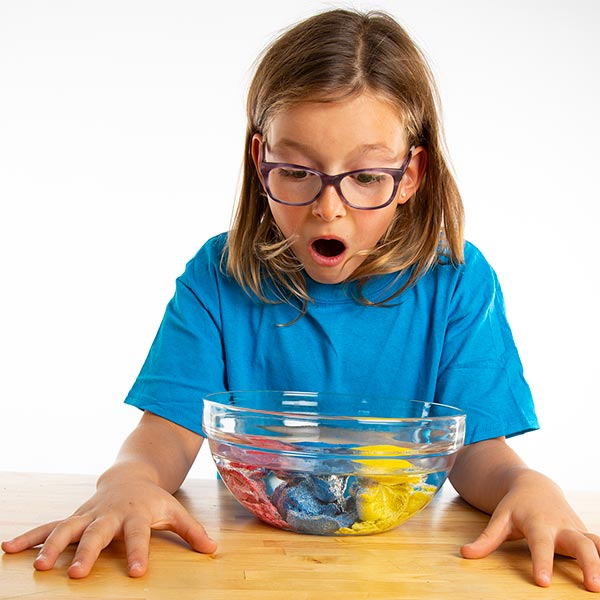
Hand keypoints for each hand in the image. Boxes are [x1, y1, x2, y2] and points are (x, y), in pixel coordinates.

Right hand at [1, 477, 216, 577]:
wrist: (131, 476)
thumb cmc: (154, 500)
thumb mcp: (175, 511)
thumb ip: (191, 530)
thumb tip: (213, 550)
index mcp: (137, 514)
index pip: (140, 535)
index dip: (139, 552)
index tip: (137, 572)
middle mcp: (110, 514)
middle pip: (98, 533)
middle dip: (87, 552)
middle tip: (78, 575)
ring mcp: (89, 514)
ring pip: (68, 528)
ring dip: (52, 545)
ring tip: (40, 566)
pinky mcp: (75, 517)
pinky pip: (49, 526)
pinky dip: (30, 537)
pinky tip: (9, 549)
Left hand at [460, 470, 599, 591]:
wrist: (535, 486)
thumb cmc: (515, 506)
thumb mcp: (499, 519)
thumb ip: (486, 539)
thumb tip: (465, 554)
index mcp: (538, 524)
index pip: (540, 545)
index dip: (541, 562)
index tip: (542, 581)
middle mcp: (561, 527)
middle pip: (580, 545)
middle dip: (589, 564)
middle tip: (592, 586)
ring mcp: (576, 530)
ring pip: (596, 545)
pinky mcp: (585, 535)